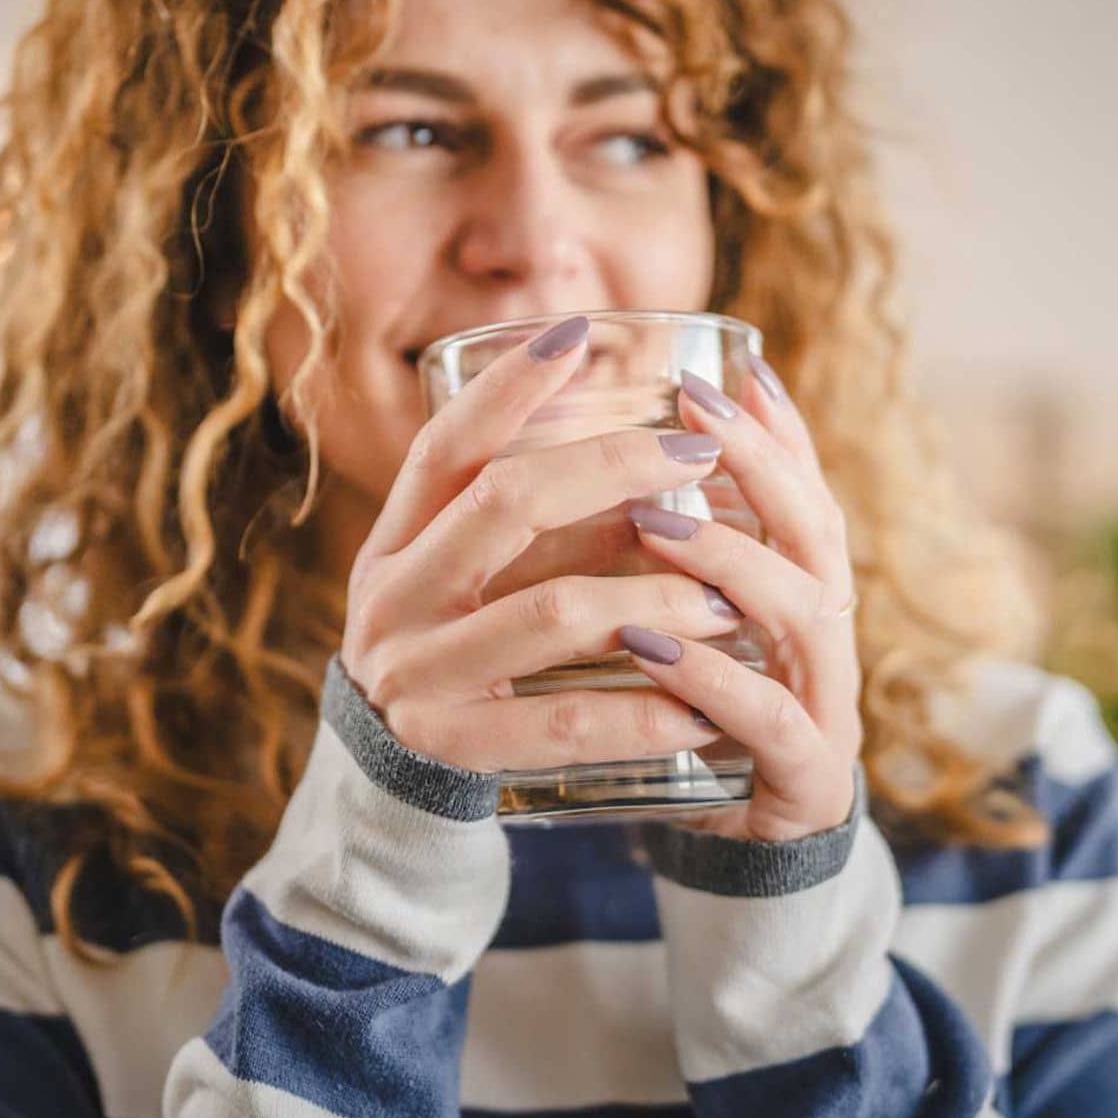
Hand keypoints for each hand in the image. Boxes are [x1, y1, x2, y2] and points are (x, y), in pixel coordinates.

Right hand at [340, 315, 736, 772]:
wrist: (390, 783)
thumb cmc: (454, 650)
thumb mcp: (456, 577)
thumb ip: (520, 517)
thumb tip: (650, 434)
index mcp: (394, 543)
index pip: (445, 448)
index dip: (507, 387)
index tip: (579, 333)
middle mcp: (394, 598)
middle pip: (504, 503)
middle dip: (610, 467)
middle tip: (696, 452)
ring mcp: (418, 674)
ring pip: (551, 612)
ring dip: (653, 597)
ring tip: (726, 596)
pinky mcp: (453, 746)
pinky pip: (564, 721)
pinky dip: (642, 712)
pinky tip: (704, 703)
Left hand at [615, 359, 864, 841]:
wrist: (742, 858)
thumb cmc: (701, 722)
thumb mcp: (686, 626)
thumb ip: (667, 559)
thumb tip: (603, 463)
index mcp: (802, 595)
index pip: (803, 492)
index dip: (779, 430)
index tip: (736, 367)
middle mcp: (826, 638)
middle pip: (818, 532)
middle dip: (761, 464)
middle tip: (693, 413)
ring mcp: (826, 707)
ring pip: (806, 614)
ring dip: (732, 561)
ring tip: (658, 522)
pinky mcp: (805, 778)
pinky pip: (770, 720)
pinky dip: (713, 677)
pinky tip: (653, 645)